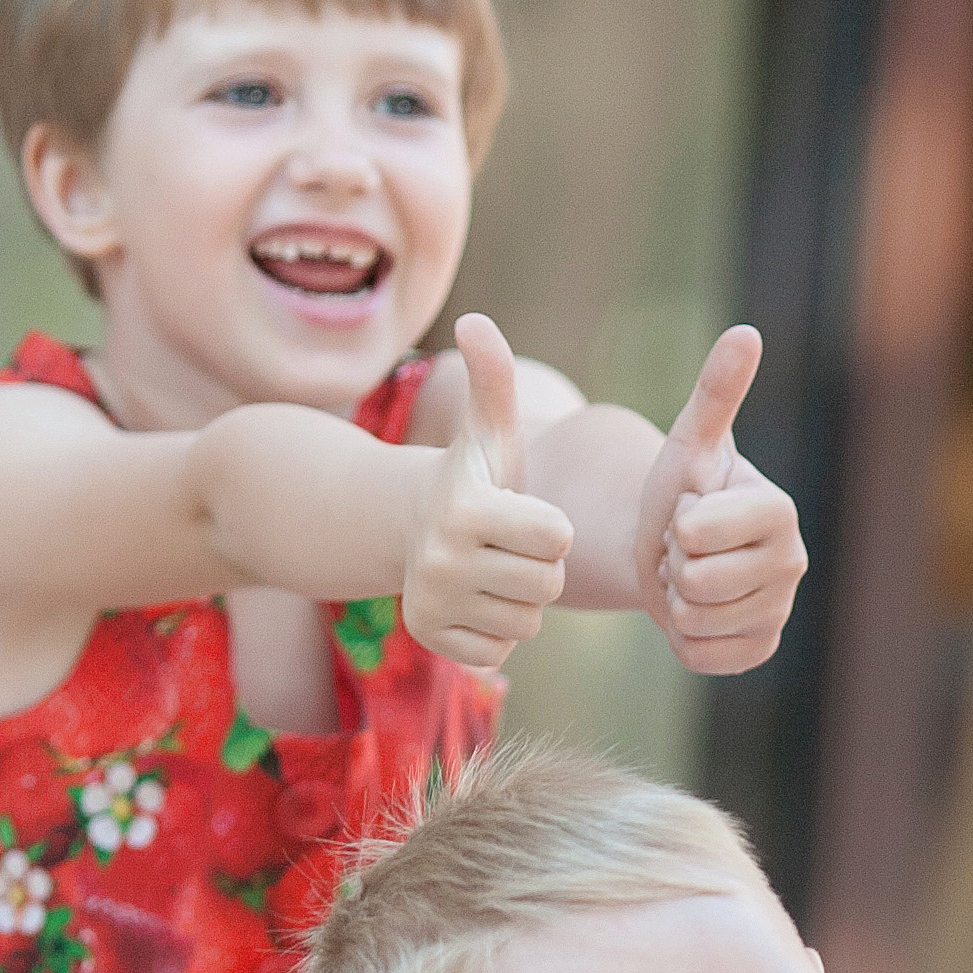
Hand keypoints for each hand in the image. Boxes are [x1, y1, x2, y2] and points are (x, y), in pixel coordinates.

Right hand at [403, 313, 572, 673]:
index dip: (552, 525)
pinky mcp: (431, 639)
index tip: (522, 510)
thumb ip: (493, 375)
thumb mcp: (488, 427)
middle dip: (540, 565)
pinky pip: (501, 652)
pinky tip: (477, 599)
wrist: (412, 522)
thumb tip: (475, 320)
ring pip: (527, 623)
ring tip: (492, 569)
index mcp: (466, 509)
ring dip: (522, 599)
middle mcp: (441, 560)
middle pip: (547, 585)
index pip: (559, 537)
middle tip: (509, 544)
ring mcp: (433, 603)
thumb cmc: (474, 473)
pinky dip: (498, 631)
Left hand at [633, 327, 805, 676]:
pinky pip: (702, 655)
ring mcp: (779, 610)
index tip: (688, 513)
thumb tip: (747, 333)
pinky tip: (695, 611)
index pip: (701, 534)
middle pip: (699, 582)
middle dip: (674, 565)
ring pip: (697, 620)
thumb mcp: (691, 440)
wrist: (671, 546)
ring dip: (676, 600)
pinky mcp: (760, 649)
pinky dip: (683, 639)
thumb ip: (717, 390)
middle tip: (683, 549)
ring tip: (688, 575)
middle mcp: (792, 563)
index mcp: (780, 510)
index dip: (677, 525)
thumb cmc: (681, 487)